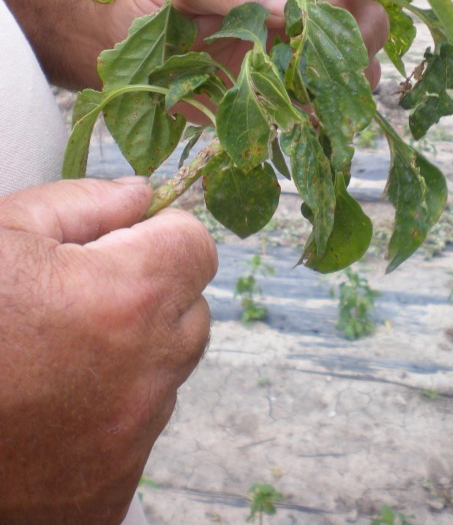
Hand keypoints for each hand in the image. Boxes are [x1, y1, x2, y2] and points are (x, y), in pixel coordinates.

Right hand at [0, 177, 215, 524]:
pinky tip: (54, 403)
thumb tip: (142, 195)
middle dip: (153, 293)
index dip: (161, 235)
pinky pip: (139, 431)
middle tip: (86, 296)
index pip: (197, 246)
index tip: (126, 242)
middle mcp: (146, 372)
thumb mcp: (4, 231)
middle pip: (191, 310)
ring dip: (134, 353)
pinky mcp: (108, 492)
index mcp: (129, 297)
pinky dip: (111, 411)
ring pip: (168, 371)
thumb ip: (87, 203)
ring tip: (60, 354)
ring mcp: (130, 439)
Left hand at [109, 0, 388, 90]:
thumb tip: (295, 1)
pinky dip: (319, 112)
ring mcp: (293, 49)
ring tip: (308, 89)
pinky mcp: (279, 89)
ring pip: (352, 63)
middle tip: (317, 58)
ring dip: (344, 79)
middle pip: (365, 15)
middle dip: (358, 38)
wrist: (118, 37)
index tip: (319, 12)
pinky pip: (318, 103)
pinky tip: (298, 115)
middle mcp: (300, 5)